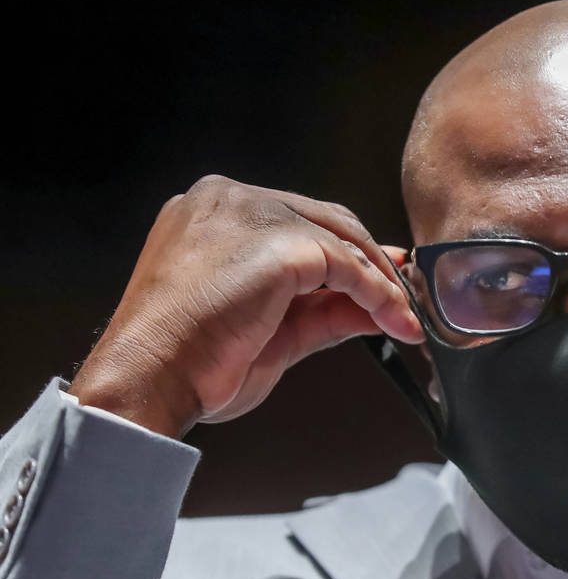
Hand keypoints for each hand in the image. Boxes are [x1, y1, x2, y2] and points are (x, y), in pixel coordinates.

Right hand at [69, 175, 422, 437]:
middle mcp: (229, 198)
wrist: (152, 380)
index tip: (383, 281)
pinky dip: (378, 294)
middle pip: (325, 220)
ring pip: (341, 238)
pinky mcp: (278, 242)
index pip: (298, 220)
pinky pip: (347, 265)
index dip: (347, 253)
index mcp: (215, 211)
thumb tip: (375, 307)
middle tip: (405, 299)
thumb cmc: (194, 364)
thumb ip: (322, 308)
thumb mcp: (270, 327)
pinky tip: (394, 321)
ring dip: (381, 283)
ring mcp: (251, 213)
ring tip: (405, 320)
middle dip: (372, 262)